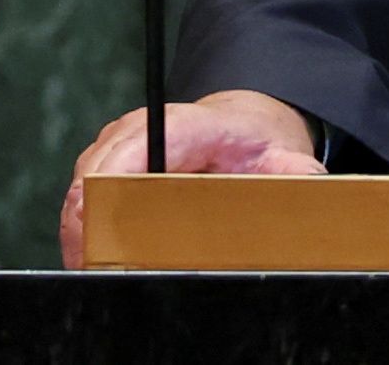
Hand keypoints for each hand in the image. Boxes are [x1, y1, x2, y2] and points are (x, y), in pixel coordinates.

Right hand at [60, 92, 320, 262]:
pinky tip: (92, 252)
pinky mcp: (106, 158)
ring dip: (82, 226)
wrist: (241, 123)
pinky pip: (85, 192)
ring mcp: (118, 141)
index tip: (102, 232)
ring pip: (84, 185)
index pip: (133, 151)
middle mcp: (141, 127)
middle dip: (88, 222)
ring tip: (90, 264)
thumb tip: (305, 179)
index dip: (111, 192)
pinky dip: (84, 223)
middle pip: (95, 174)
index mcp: (183, 124)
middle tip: (93, 266)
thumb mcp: (281, 154)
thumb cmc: (255, 143)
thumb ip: (292, 169)